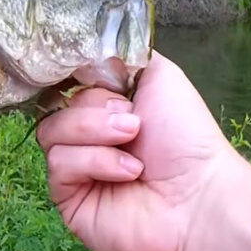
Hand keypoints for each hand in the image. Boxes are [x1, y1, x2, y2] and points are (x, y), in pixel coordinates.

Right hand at [35, 51, 243, 250]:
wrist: (200, 198)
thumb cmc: (187, 139)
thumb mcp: (161, 77)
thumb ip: (122, 56)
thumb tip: (86, 52)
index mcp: (105, 109)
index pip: (66, 83)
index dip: (73, 77)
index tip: (90, 75)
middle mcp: (87, 138)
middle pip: (56, 106)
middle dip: (95, 109)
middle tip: (133, 123)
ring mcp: (75, 169)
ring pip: (50, 132)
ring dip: (94, 133)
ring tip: (131, 144)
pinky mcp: (67, 198)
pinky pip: (59, 164)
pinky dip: (94, 162)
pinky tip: (128, 172)